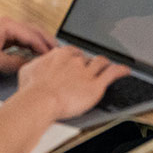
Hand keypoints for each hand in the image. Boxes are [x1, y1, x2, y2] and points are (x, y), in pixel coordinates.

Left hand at [0, 17, 55, 77]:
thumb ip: (16, 62)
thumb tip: (31, 64)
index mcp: (6, 24)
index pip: (32, 34)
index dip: (44, 46)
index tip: (54, 55)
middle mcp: (5, 23)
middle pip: (32, 30)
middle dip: (45, 40)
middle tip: (59, 50)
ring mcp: (2, 28)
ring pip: (26, 33)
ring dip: (37, 42)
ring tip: (49, 52)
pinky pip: (18, 38)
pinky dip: (28, 44)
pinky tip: (33, 53)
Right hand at [15, 45, 129, 120]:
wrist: (40, 101)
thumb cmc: (32, 90)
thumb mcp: (27, 71)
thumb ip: (35, 65)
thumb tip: (34, 65)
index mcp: (60, 55)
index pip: (72, 52)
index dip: (75, 58)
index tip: (75, 62)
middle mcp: (75, 60)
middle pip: (86, 58)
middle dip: (88, 63)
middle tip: (88, 69)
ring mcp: (86, 72)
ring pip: (100, 63)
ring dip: (104, 64)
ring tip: (108, 65)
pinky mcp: (96, 86)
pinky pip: (112, 74)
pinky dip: (120, 71)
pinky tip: (125, 71)